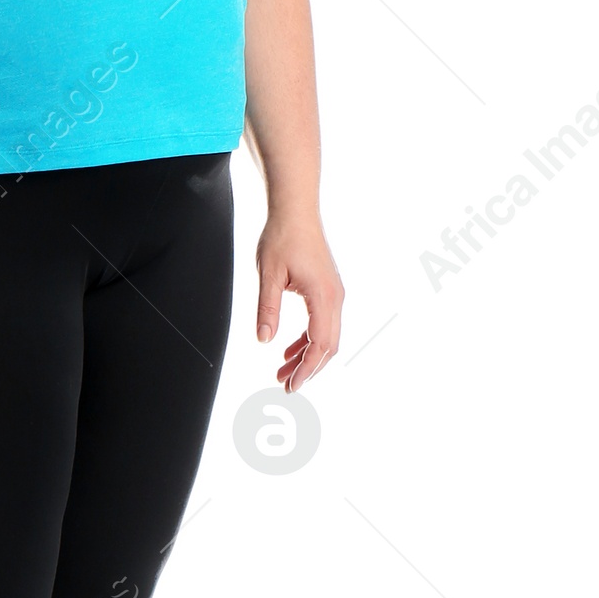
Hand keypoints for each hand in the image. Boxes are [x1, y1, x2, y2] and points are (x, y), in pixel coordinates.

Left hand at [255, 213, 342, 391]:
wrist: (296, 210)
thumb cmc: (282, 237)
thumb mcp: (268, 274)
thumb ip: (267, 309)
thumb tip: (263, 339)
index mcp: (323, 296)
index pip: (319, 344)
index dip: (306, 369)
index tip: (292, 386)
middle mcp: (335, 297)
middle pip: (328, 346)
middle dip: (308, 369)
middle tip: (285, 385)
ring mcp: (334, 293)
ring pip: (327, 336)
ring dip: (307, 356)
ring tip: (283, 371)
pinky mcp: (327, 290)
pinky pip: (322, 323)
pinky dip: (307, 340)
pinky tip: (289, 349)